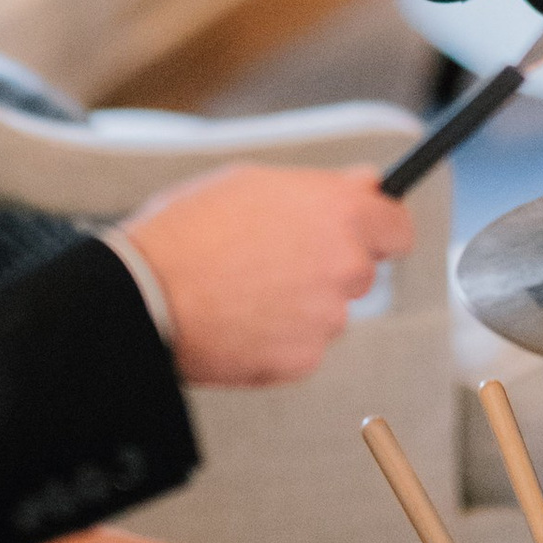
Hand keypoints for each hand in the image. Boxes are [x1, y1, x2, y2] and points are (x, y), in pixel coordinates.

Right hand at [124, 166, 410, 388]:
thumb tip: (367, 185)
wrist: (144, 296)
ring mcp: (326, 318)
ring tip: (242, 289)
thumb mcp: (254, 182)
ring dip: (299, 305)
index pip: (397, 228)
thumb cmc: (188, 230)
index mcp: (339, 212)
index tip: (367, 236)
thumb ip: (320, 188)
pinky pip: (300, 347)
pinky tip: (238, 321)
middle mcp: (344, 265)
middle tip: (274, 261)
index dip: (379, 231)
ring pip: (327, 311)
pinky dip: (276, 339)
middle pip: (359, 272)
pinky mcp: (302, 361)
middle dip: (328, 268)